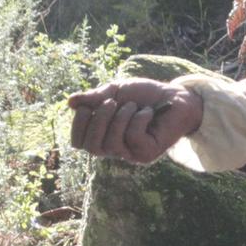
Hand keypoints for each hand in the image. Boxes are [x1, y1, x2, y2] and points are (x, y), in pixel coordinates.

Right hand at [65, 79, 203, 163]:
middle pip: (92, 147)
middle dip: (98, 120)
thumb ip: (94, 98)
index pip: (79, 143)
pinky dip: (138, 120)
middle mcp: (115, 149)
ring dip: (120, 118)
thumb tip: (70, 102)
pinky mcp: (147, 154)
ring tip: (133, 106)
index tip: (86, 107)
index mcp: (104, 135)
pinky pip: (132, 138)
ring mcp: (131, 154)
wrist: (176, 96)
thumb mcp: (116, 91)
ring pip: (111, 143)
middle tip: (112, 102)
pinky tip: (148, 114)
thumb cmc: (145, 95)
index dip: (77, 126)